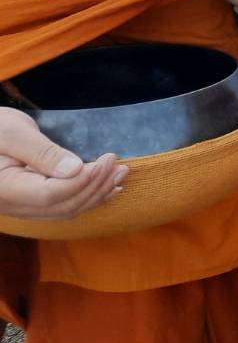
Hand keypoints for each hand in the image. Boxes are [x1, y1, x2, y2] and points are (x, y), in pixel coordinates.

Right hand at [0, 108, 125, 220]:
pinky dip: (87, 197)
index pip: (50, 194)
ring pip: (65, 210)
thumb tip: (75, 170)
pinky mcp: (31, 202)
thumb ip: (42, 152)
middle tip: (120, 166)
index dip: (82, 181)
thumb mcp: (13, 132)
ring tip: (121, 175)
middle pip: (62, 206)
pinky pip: (62, 206)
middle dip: (96, 187)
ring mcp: (21, 207)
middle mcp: (12, 205)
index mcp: (4, 190)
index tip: (106, 160)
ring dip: (96, 193)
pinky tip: (107, 188)